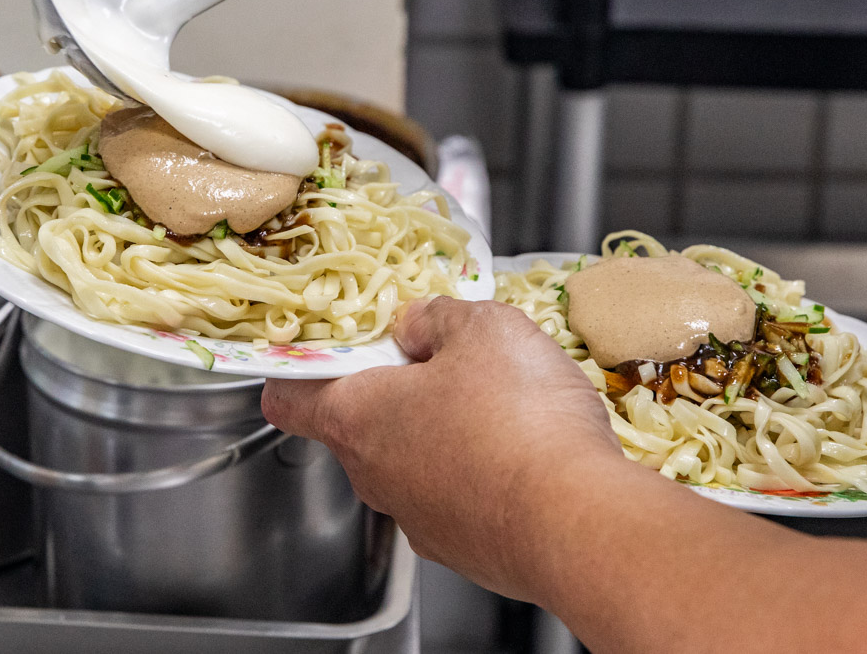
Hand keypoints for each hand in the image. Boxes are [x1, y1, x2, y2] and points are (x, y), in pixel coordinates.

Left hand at [260, 297, 620, 601]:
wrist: (579, 523)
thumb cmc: (518, 420)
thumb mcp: (482, 329)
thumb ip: (437, 317)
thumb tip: (416, 324)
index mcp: (357, 417)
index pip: (287, 397)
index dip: (300, 367)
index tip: (331, 346)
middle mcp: (375, 477)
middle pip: (359, 425)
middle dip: (397, 389)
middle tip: (446, 359)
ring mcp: (419, 520)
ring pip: (413, 463)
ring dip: (444, 432)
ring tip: (502, 404)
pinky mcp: (465, 549)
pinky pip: (459, 498)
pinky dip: (482, 473)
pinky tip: (525, 451)